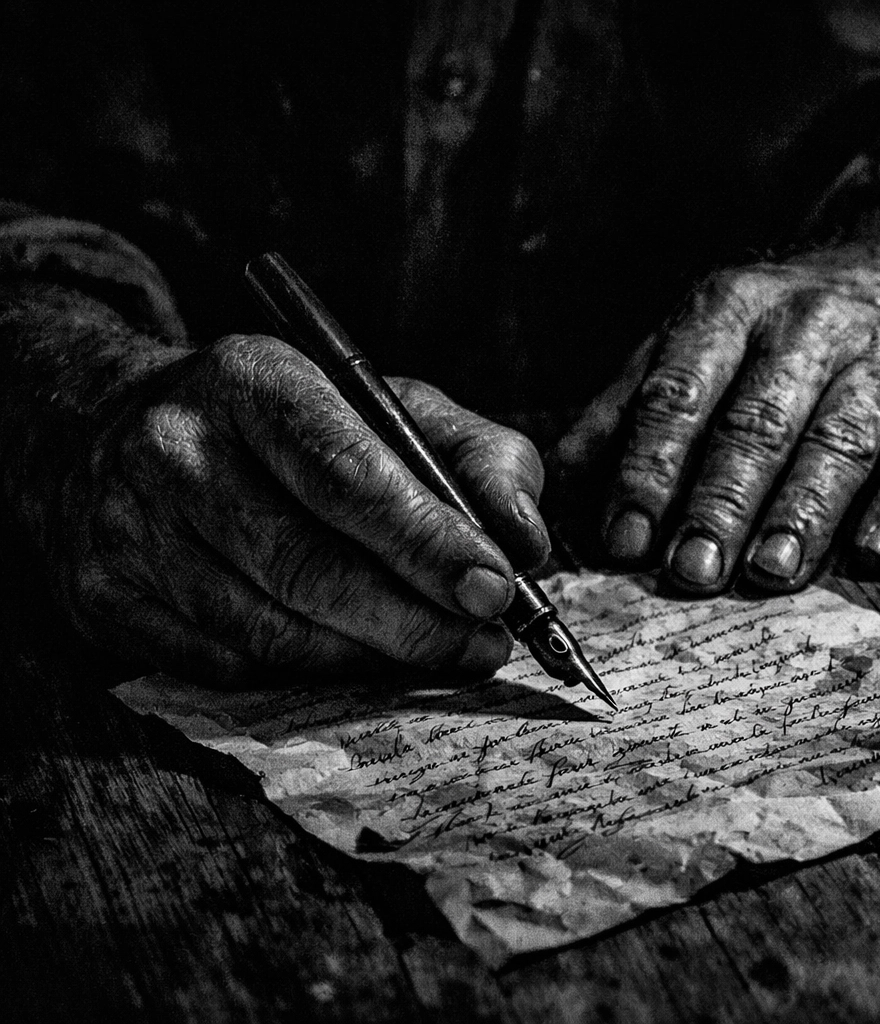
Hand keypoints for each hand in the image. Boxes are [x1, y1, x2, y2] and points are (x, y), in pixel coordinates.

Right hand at [50, 334, 547, 684]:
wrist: (117, 430)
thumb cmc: (290, 427)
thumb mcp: (388, 406)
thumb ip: (476, 457)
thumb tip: (526, 541)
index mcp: (250, 379)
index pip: (345, 470)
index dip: (425, 539)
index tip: (497, 588)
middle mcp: (173, 448)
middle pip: (305, 563)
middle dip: (413, 619)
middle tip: (486, 644)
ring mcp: (127, 528)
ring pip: (268, 630)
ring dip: (370, 658)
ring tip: (441, 656)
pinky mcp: (103, 598)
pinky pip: (225, 667)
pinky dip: (307, 675)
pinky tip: (358, 662)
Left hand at [554, 255, 879, 594]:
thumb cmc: (772, 342)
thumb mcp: (692, 346)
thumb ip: (623, 414)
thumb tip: (554, 499)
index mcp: (732, 306)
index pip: (681, 391)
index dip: (648, 469)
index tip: (624, 540)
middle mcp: (811, 323)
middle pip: (760, 422)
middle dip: (721, 501)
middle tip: (691, 573)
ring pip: (841, 441)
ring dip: (803, 511)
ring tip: (770, 572)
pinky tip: (876, 555)